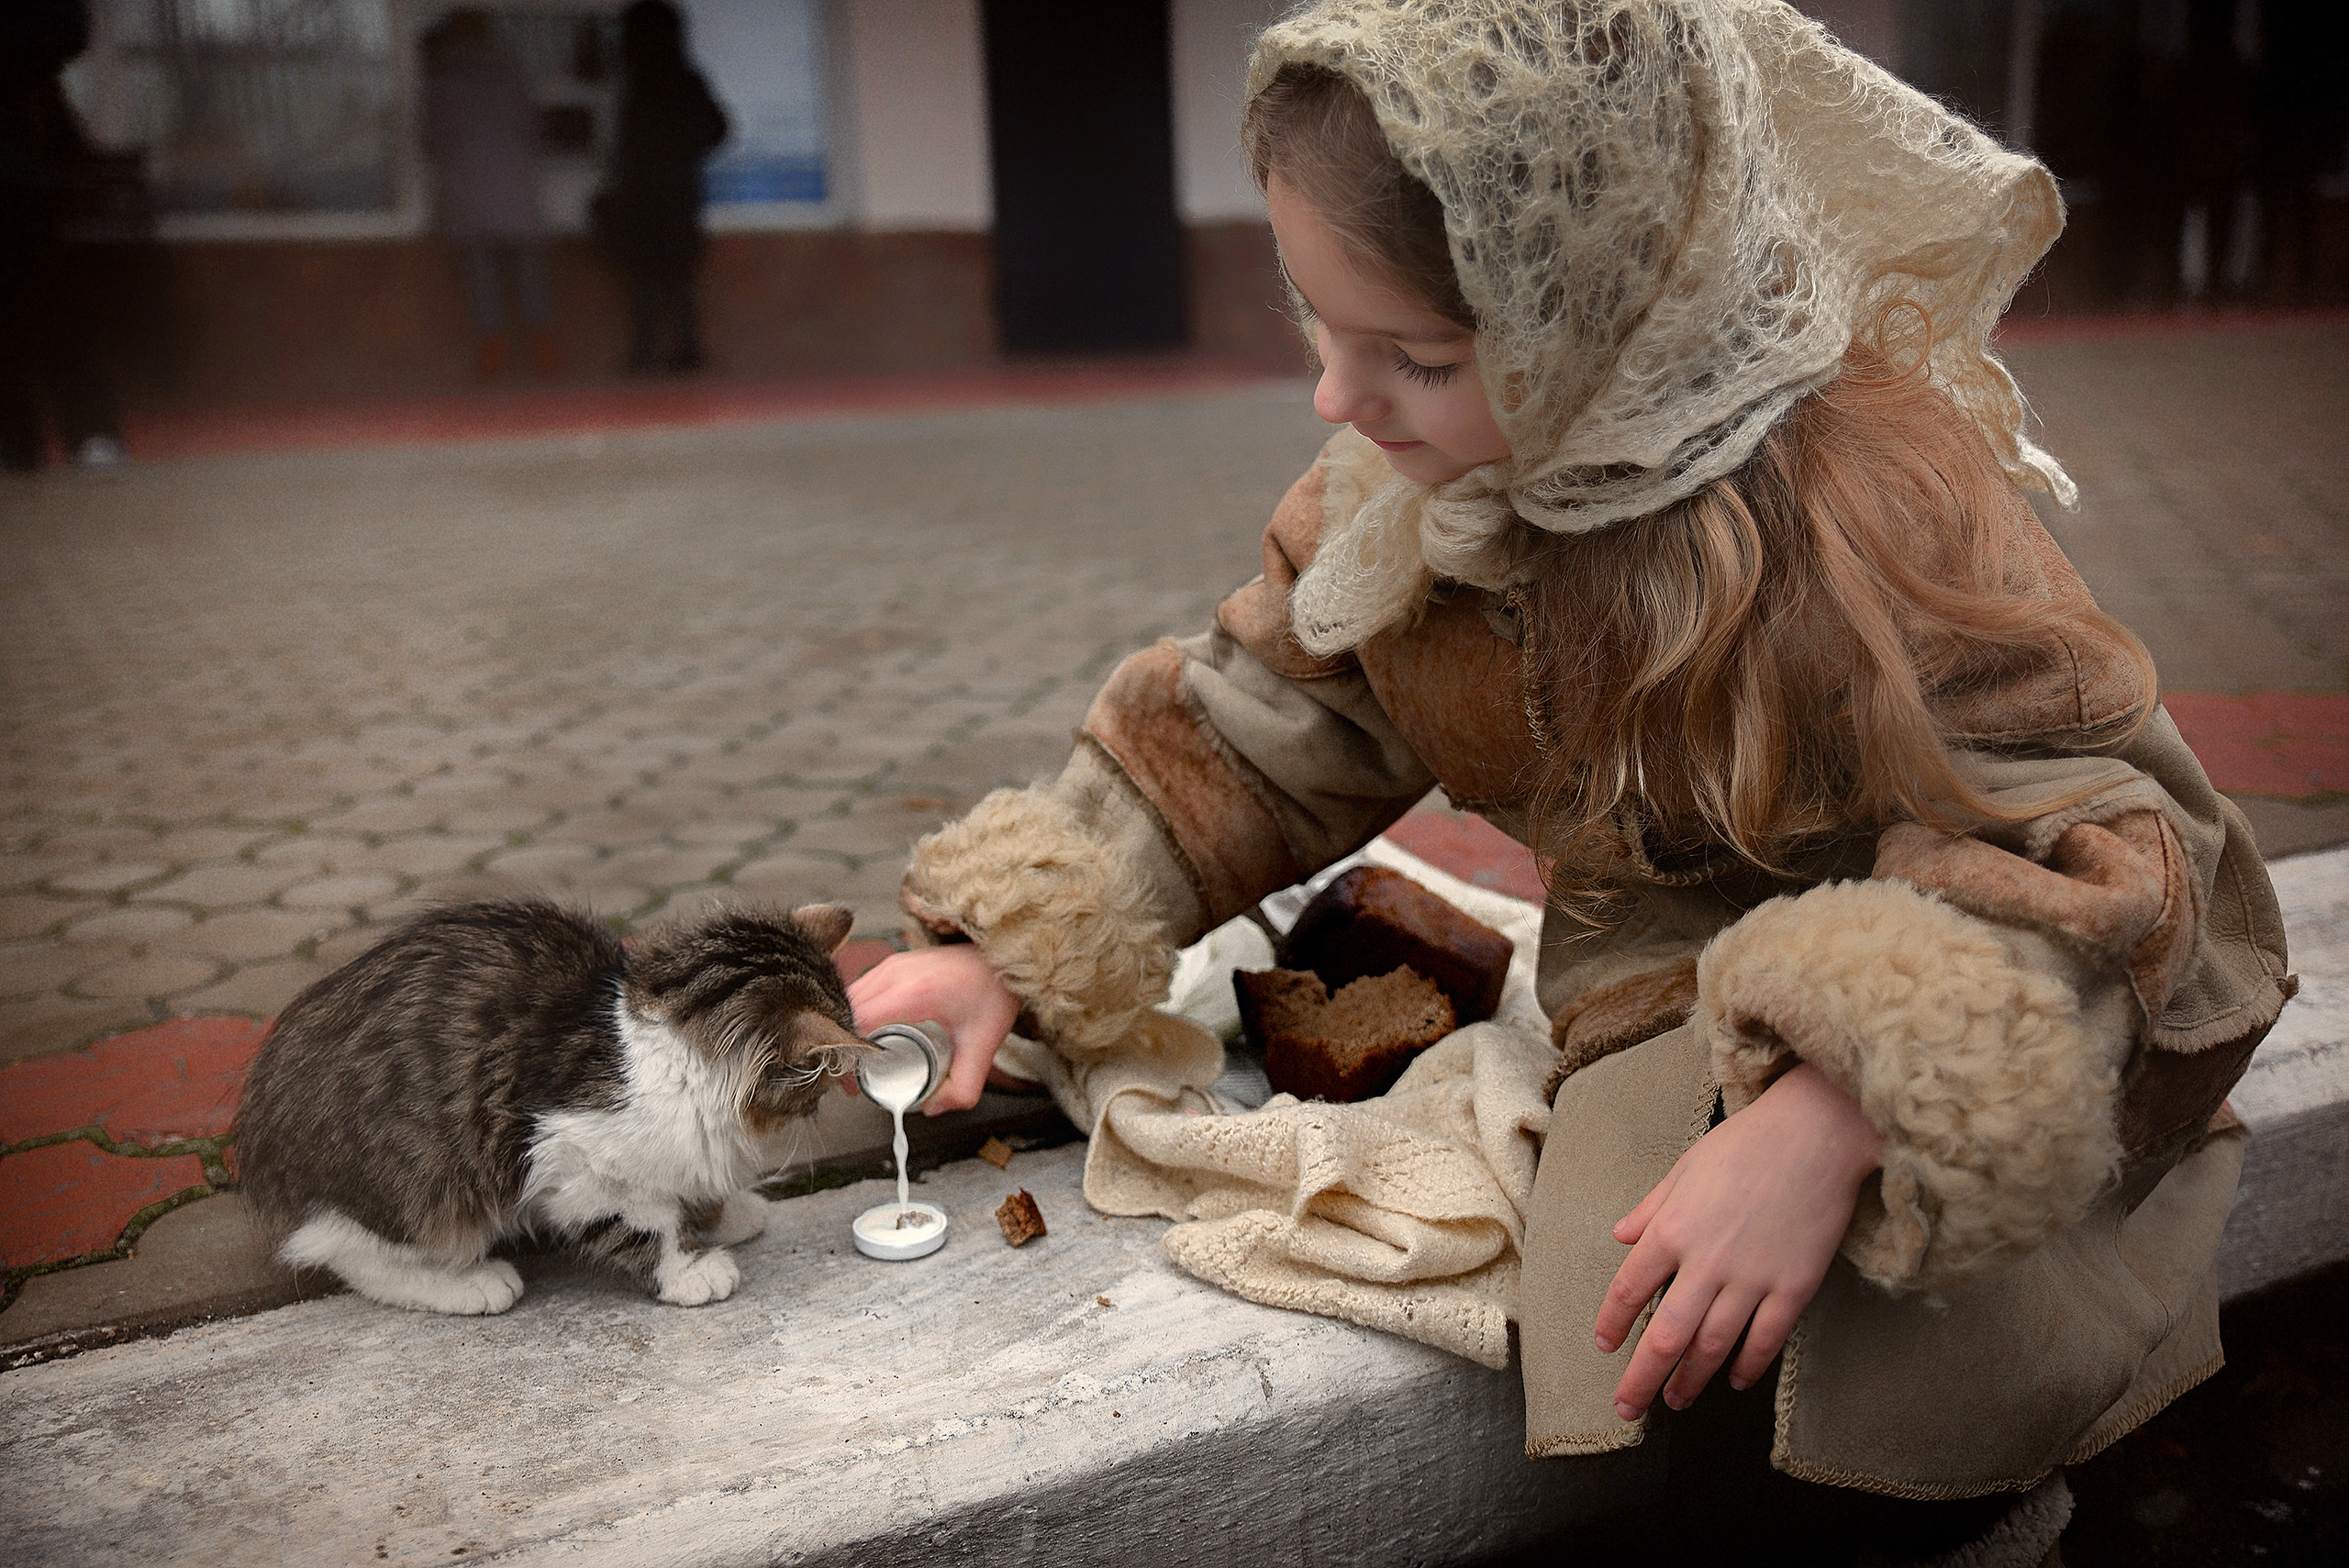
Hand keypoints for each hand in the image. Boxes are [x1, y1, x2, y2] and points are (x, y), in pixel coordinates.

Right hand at [845, 944, 1019, 1114]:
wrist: (1000, 962)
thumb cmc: (992, 996)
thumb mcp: (983, 1047)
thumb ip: (963, 1086)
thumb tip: (932, 1108)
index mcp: (915, 992)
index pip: (859, 1021)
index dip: (849, 1053)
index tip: (853, 1080)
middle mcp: (897, 973)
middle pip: (847, 1012)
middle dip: (845, 1047)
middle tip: (853, 1077)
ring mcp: (892, 965)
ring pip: (850, 1000)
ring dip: (848, 1029)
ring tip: (859, 1059)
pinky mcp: (892, 964)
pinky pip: (860, 990)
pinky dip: (856, 1014)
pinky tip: (867, 1034)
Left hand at [1593, 1062, 1881, 1420]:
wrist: (1817, 1134)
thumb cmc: (1747, 1143)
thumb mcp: (1685, 1168)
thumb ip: (1651, 1208)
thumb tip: (1620, 1236)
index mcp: (1672, 1229)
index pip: (1628, 1289)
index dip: (1613, 1323)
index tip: (1604, 1346)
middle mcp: (1706, 1261)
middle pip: (1665, 1336)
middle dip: (1641, 1379)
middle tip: (1627, 1409)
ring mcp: (1752, 1278)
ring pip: (1712, 1346)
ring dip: (1690, 1380)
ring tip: (1677, 1400)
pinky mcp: (1794, 1287)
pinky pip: (1765, 1340)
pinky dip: (1747, 1366)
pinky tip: (1735, 1380)